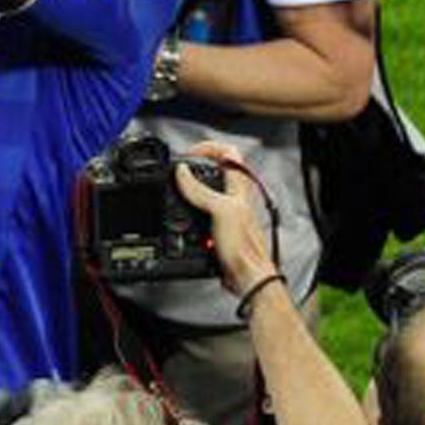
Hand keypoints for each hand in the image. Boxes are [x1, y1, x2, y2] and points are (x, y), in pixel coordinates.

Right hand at [171, 141, 274, 295]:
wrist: (247, 276)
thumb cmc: (244, 248)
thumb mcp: (220, 211)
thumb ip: (200, 190)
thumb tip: (182, 173)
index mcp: (239, 187)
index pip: (229, 153)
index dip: (209, 148)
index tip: (190, 154)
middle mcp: (235, 197)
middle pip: (216, 170)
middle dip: (196, 167)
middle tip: (179, 169)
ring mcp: (227, 213)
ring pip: (207, 191)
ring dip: (190, 189)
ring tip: (177, 189)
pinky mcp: (219, 228)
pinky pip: (201, 213)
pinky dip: (189, 211)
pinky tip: (182, 216)